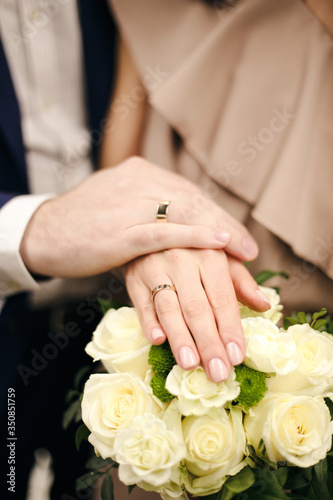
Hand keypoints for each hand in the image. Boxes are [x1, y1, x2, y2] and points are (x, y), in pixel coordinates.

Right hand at [20, 156, 257, 277]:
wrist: (43, 233)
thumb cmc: (83, 225)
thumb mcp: (118, 205)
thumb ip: (146, 208)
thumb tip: (176, 222)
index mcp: (139, 173)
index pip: (187, 193)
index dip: (214, 214)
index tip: (235, 234)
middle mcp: (139, 182)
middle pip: (192, 201)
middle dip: (223, 225)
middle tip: (247, 247)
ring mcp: (129, 204)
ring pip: (185, 214)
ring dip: (219, 232)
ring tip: (243, 251)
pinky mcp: (121, 230)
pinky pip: (165, 231)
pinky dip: (195, 235)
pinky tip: (219, 242)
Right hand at [126, 248, 270, 381]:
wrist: (155, 225)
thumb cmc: (195, 249)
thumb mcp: (222, 258)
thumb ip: (242, 282)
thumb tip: (265, 306)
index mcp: (210, 256)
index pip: (222, 298)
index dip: (230, 328)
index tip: (237, 356)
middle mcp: (183, 260)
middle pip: (197, 308)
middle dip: (209, 342)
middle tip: (218, 373)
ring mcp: (156, 268)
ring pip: (169, 307)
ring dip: (180, 337)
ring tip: (191, 364)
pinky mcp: (135, 277)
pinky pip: (142, 303)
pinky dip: (148, 322)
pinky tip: (158, 341)